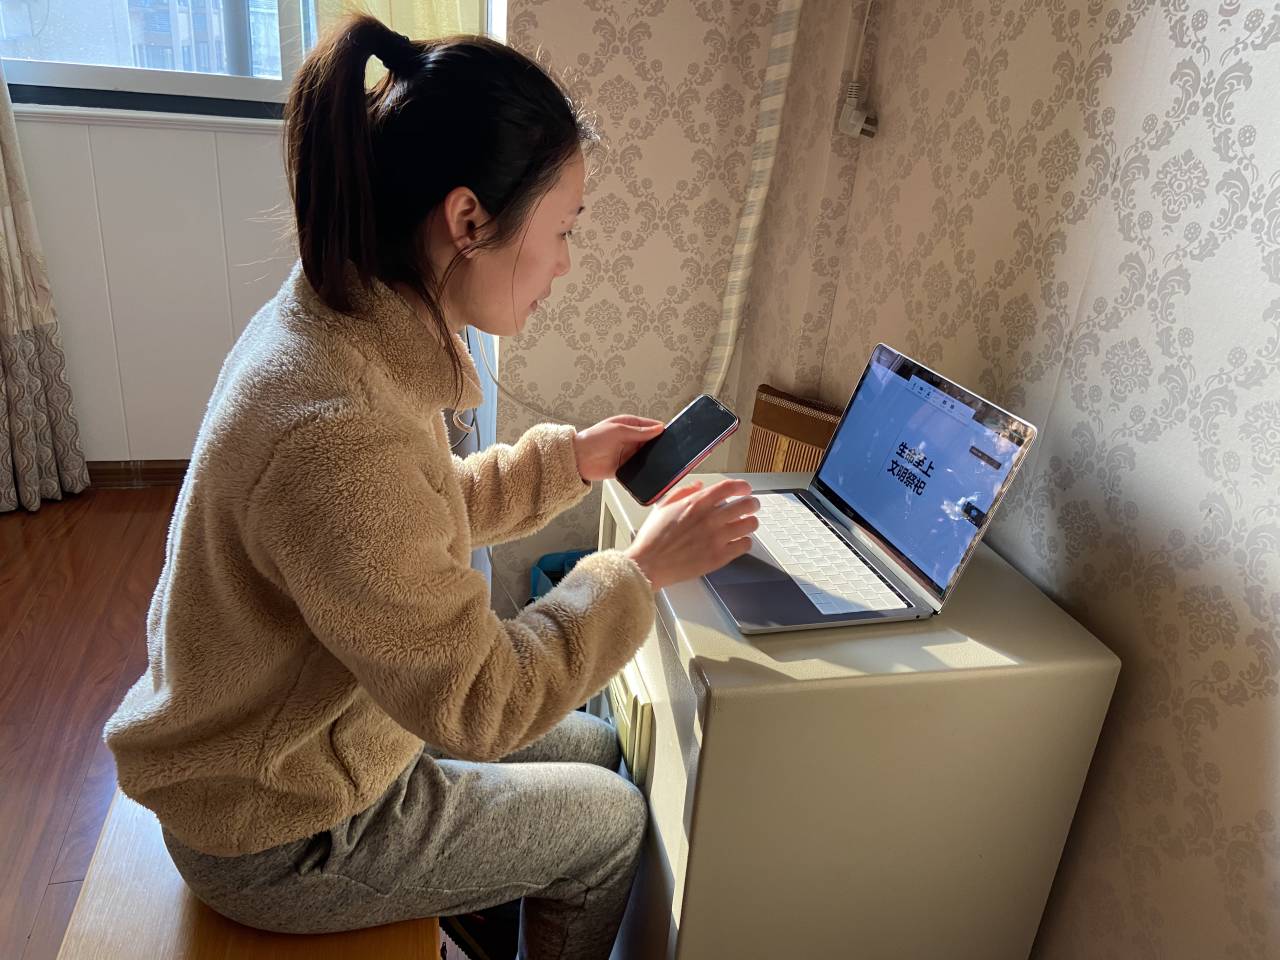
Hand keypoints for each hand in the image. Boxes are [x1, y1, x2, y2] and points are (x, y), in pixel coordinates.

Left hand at [573, 415, 664, 481]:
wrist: (577, 460)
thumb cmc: (592, 439)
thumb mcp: (618, 430)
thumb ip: (639, 432)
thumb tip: (658, 429)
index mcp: (629, 425)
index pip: (651, 427)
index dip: (661, 430)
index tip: (672, 435)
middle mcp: (630, 439)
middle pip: (651, 442)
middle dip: (659, 446)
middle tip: (669, 450)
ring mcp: (629, 454)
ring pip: (648, 456)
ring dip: (653, 459)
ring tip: (661, 461)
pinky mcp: (626, 468)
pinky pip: (640, 469)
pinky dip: (645, 470)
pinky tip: (650, 471)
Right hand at [624, 479, 759, 590]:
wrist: (649, 564)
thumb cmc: (653, 538)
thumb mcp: (663, 506)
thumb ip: (683, 492)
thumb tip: (699, 485)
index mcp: (696, 504)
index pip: (730, 487)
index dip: (742, 486)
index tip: (745, 489)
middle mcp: (710, 519)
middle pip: (746, 504)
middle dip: (752, 503)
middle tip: (751, 506)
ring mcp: (716, 538)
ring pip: (750, 525)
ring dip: (750, 522)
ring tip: (746, 524)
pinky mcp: (719, 557)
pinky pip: (744, 545)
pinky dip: (745, 542)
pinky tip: (738, 541)